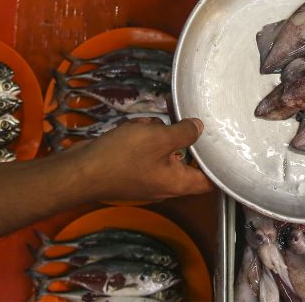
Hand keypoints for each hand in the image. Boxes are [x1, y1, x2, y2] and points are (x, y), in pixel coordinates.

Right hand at [70, 118, 213, 201]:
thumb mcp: (159, 138)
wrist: (79, 171)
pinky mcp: (131, 170)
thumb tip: (200, 127)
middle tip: (181, 120)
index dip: (219, 167)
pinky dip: (141, 138)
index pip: (209, 181)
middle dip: (181, 138)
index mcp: (178, 183)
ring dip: (157, 134)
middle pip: (186, 161)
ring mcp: (147, 178)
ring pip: (163, 151)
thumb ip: (185, 132)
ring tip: (146, 126)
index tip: (225, 149)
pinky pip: (145, 151)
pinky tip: (132, 129)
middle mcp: (165, 184)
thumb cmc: (121, 158)